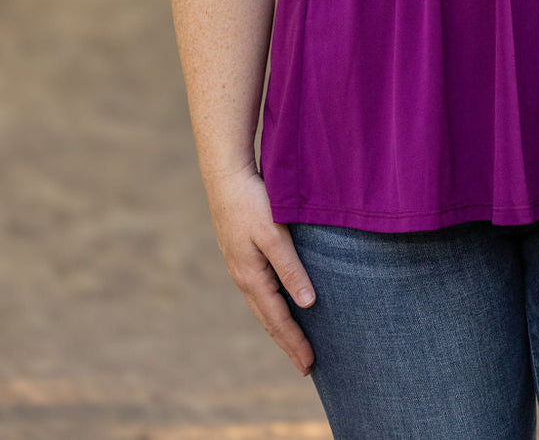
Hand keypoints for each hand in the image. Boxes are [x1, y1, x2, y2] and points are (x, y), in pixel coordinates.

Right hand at [203, 162, 316, 375]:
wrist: (226, 175)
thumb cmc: (253, 202)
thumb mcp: (275, 235)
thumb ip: (291, 269)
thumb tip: (308, 305)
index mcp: (251, 277)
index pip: (278, 320)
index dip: (295, 343)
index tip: (311, 365)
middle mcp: (243, 277)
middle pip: (268, 319)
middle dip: (287, 342)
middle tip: (306, 365)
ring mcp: (240, 266)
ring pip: (263, 305)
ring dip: (279, 326)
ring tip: (294, 341)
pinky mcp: (242, 253)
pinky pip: (260, 290)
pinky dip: (272, 305)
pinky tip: (281, 303)